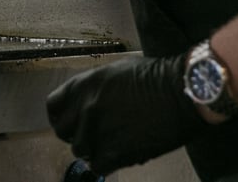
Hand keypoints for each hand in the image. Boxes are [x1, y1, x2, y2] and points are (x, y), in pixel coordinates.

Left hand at [46, 54, 207, 174]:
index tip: (69, 121)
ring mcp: (99, 130)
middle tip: (91, 134)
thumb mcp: (114, 71)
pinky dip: (106, 162)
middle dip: (75, 133)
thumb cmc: (155, 76)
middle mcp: (85, 107)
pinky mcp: (116, 151)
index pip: (53, 106)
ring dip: (92, 148)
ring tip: (109, 143)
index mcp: (83, 85)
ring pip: (79, 150)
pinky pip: (97, 165)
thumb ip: (92, 88)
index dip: (60, 115)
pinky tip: (119, 154)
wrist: (184, 92)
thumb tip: (83, 103)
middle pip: (62, 131)